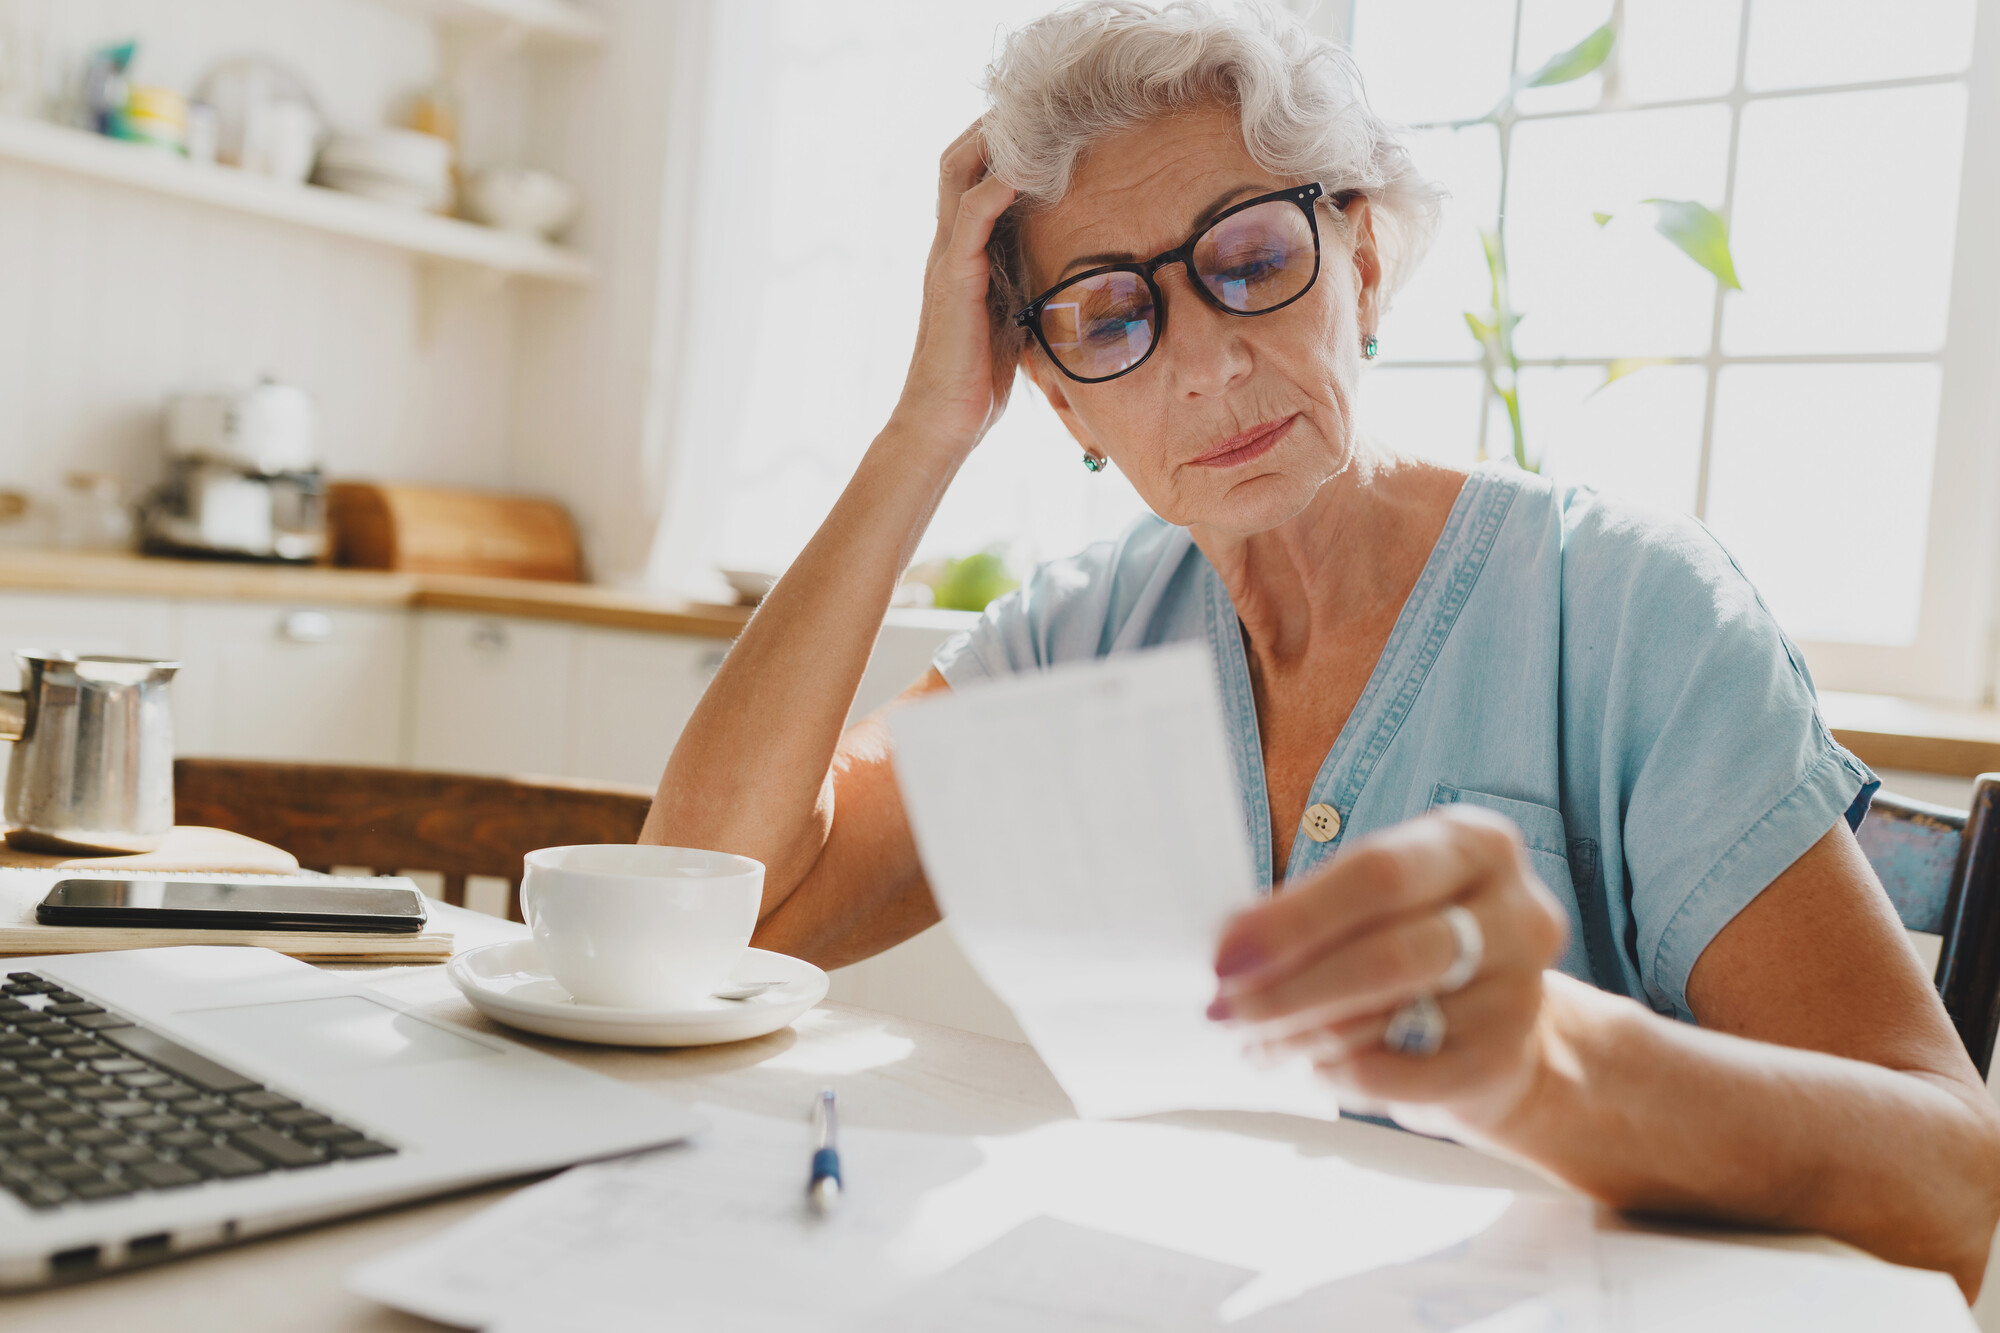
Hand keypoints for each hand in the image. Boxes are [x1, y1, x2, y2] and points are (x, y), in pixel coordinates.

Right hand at [887, 121, 1019, 456]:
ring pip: (960, 171)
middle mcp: (950, 243)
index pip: (973, 175)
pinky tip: (1028, 165)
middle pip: (959, 157)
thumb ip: (1029, 282)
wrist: (945, 422)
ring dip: (994, 137)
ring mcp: (947, 257)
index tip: (1041, 116)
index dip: (1000, 141)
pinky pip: (972, 215)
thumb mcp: (1015, 314)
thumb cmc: (980, 378)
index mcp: (964, 250)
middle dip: (994, 123)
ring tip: (1031, 109)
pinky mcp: (953, 277)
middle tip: (1037, 97)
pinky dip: (998, 183)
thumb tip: (1073, 269)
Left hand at [1208, 805, 1570, 1137]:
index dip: (1294, 920)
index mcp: (1474, 844)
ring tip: (1253, 1041)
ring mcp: (1521, 992)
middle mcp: (1517, 912)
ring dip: (1299, 1037)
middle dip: (1288, 989)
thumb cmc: (1415, 943)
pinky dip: (1339, 1075)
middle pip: (1386, 954)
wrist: (1504, 1030)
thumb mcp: (1378, 901)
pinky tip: (1313, 1066)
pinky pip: (1397, 1078)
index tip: (1226, 956)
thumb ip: (1314, 911)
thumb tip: (1232, 948)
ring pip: (1385, 1021)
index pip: (1377, 875)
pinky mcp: (1504, 1061)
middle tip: (1224, 1011)